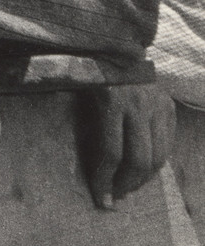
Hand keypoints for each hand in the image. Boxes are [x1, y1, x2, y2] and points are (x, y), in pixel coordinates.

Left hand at [82, 82, 174, 208]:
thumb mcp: (77, 91)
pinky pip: (166, 145)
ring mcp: (158, 106)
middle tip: (116, 197)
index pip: (111, 152)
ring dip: (143, 179)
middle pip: (139, 159)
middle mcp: (138, 105)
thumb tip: (86, 165)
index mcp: (111, 100)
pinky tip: (143, 172)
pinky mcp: (168, 107)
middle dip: (126, 184)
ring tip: (128, 188)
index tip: (101, 200)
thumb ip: (82, 122)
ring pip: (158, 157)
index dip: (105, 180)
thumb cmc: (87, 70)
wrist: (116, 45)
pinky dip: (156, 164)